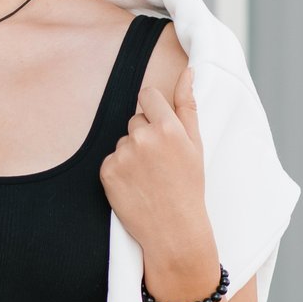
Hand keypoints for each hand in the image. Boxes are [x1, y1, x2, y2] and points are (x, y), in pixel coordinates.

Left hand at [99, 64, 214, 276]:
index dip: (153, 111)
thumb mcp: (196, 145)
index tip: (161, 130)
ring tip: (148, 178)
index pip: (147, 95)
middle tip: (160, 163)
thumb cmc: (189, 186)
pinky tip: (134, 186)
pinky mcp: (107, 172)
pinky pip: (110, 160)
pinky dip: (118, 171)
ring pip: (122, 141)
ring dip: (131, 154)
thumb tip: (188, 71)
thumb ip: (188, 104)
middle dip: (144, 135)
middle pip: (135, 119)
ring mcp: (123, 155)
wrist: (174, 230)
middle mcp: (143, 137)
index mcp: (168, 127)